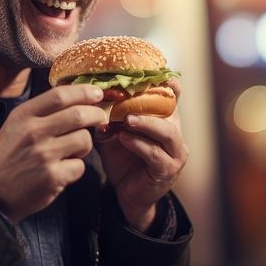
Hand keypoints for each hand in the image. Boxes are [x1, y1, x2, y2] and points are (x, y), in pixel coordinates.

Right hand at [0, 85, 107, 223]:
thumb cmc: (9, 157)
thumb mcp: (16, 125)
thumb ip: (42, 111)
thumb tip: (77, 97)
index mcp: (23, 115)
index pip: (59, 95)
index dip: (83, 91)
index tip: (97, 93)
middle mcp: (33, 132)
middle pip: (78, 114)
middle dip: (96, 115)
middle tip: (100, 118)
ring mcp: (43, 155)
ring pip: (84, 140)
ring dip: (84, 145)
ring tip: (72, 150)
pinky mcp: (52, 176)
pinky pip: (80, 166)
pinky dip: (76, 168)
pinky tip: (62, 170)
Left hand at [94, 78, 187, 231]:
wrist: (129, 194)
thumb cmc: (123, 159)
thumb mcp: (114, 133)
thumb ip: (108, 118)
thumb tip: (90, 98)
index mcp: (164, 119)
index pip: (173, 95)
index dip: (166, 82)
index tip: (153, 71)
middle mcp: (175, 132)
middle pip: (171, 109)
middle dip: (151, 100)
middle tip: (130, 94)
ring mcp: (175, 152)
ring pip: (167, 132)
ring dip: (147, 123)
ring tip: (128, 119)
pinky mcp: (168, 169)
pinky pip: (155, 154)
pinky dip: (139, 145)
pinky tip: (124, 139)